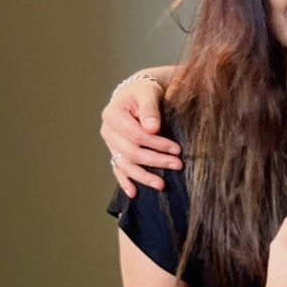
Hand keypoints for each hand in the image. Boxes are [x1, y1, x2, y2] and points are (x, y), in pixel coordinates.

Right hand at [100, 76, 182, 196]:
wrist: (138, 94)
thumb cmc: (145, 92)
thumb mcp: (148, 92)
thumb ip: (150, 108)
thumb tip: (152, 128)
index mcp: (113, 115)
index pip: (136, 135)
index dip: (157, 144)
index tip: (177, 149)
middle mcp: (108, 131)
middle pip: (131, 152)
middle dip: (155, 161)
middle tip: (177, 165)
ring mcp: (110, 144)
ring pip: (125, 165)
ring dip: (143, 177)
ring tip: (162, 185)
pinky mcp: (115, 152)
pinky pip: (118, 170)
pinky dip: (125, 182)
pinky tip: (134, 193)